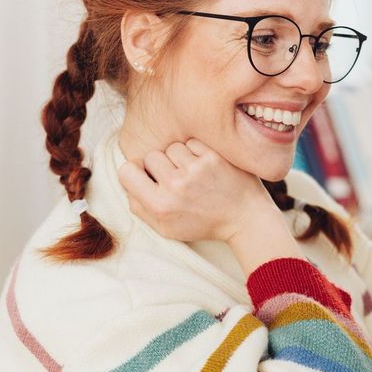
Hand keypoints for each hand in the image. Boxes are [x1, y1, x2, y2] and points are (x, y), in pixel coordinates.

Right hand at [117, 138, 275, 242]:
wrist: (245, 219)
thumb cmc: (203, 224)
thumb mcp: (166, 228)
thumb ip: (140, 207)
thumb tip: (127, 181)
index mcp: (159, 205)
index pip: (126, 171)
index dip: (135, 172)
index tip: (148, 177)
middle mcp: (175, 186)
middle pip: (151, 156)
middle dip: (161, 165)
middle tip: (177, 180)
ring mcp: (196, 169)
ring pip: (172, 147)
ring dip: (180, 157)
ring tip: (194, 174)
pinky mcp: (214, 157)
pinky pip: (192, 142)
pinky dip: (197, 152)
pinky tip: (206, 167)